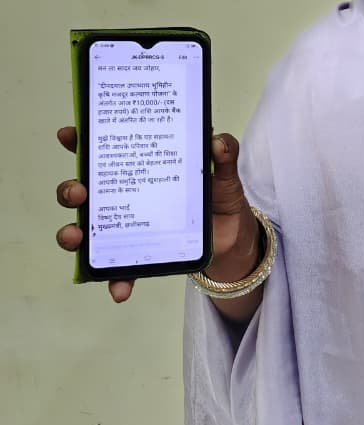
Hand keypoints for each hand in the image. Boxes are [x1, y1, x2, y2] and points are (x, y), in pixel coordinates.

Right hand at [55, 127, 260, 302]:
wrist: (232, 238)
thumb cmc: (218, 198)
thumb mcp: (223, 175)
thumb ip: (223, 156)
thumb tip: (217, 141)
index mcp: (139, 169)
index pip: (104, 151)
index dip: (82, 141)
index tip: (70, 134)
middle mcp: (124, 197)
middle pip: (84, 192)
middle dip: (71, 191)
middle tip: (79, 192)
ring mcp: (126, 227)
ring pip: (87, 230)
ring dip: (73, 234)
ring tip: (76, 236)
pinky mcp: (137, 255)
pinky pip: (119, 270)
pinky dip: (116, 280)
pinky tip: (119, 289)